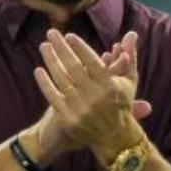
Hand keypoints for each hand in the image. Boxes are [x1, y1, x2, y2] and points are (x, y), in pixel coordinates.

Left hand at [34, 29, 144, 160]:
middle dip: (61, 48)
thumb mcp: (129, 82)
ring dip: (51, 61)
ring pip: (61, 79)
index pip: (92, 61)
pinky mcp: (68, 118)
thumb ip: (129, 57)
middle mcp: (95, 97)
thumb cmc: (122, 104)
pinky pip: (53, 96)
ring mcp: (80, 108)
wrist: (114, 138)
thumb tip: (131, 33)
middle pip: (73, 67)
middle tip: (52, 33)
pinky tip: (39, 70)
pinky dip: (45, 83)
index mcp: (110, 86)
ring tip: (44, 46)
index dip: (80, 47)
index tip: (69, 35)